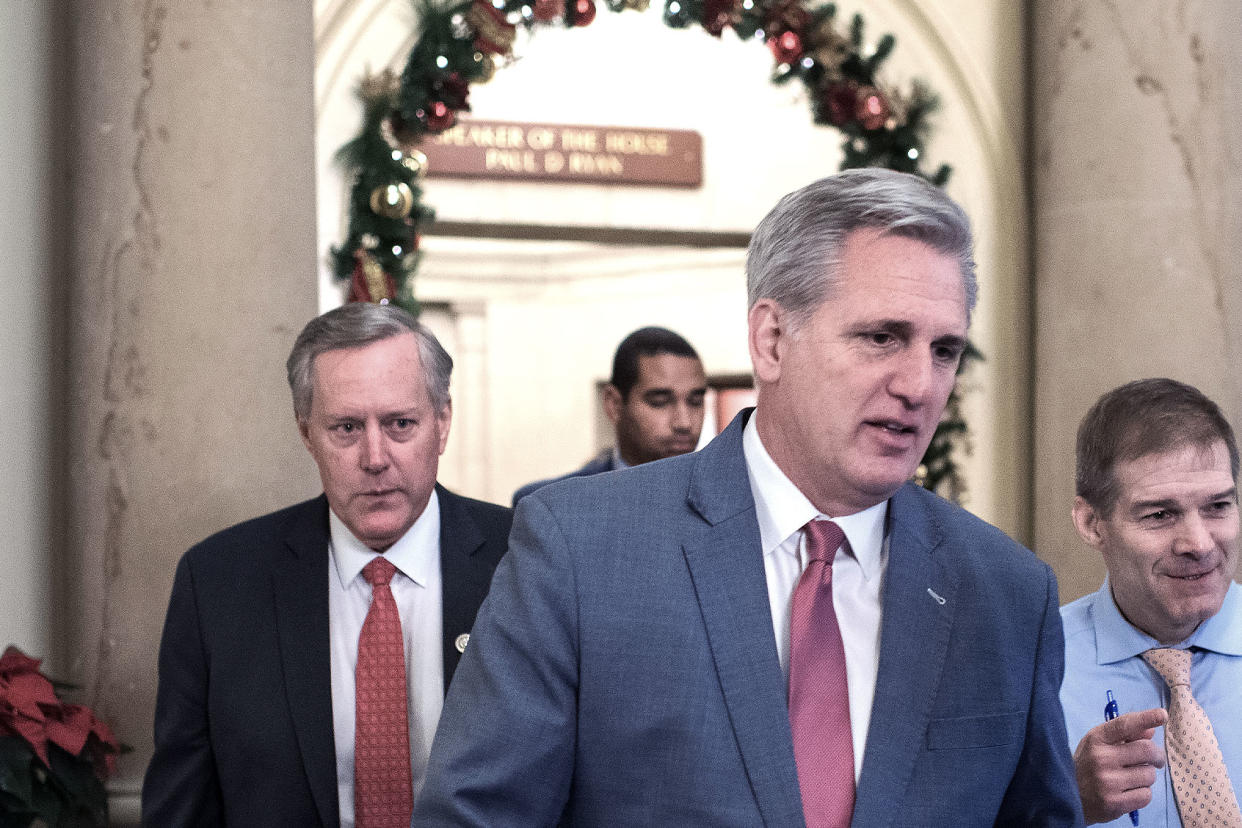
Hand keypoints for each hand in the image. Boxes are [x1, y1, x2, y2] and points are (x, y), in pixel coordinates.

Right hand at [1074, 707, 1167, 823]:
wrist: (1068, 796)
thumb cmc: (1087, 765)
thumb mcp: (1098, 744)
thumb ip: (1124, 735)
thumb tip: (1151, 731)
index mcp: (1096, 739)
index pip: (1124, 725)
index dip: (1145, 718)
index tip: (1162, 714)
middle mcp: (1101, 758)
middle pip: (1147, 750)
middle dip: (1157, 756)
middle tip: (1155, 760)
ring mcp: (1107, 782)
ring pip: (1149, 775)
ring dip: (1146, 776)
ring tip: (1132, 778)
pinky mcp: (1114, 803)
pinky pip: (1146, 795)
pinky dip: (1142, 793)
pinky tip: (1128, 792)